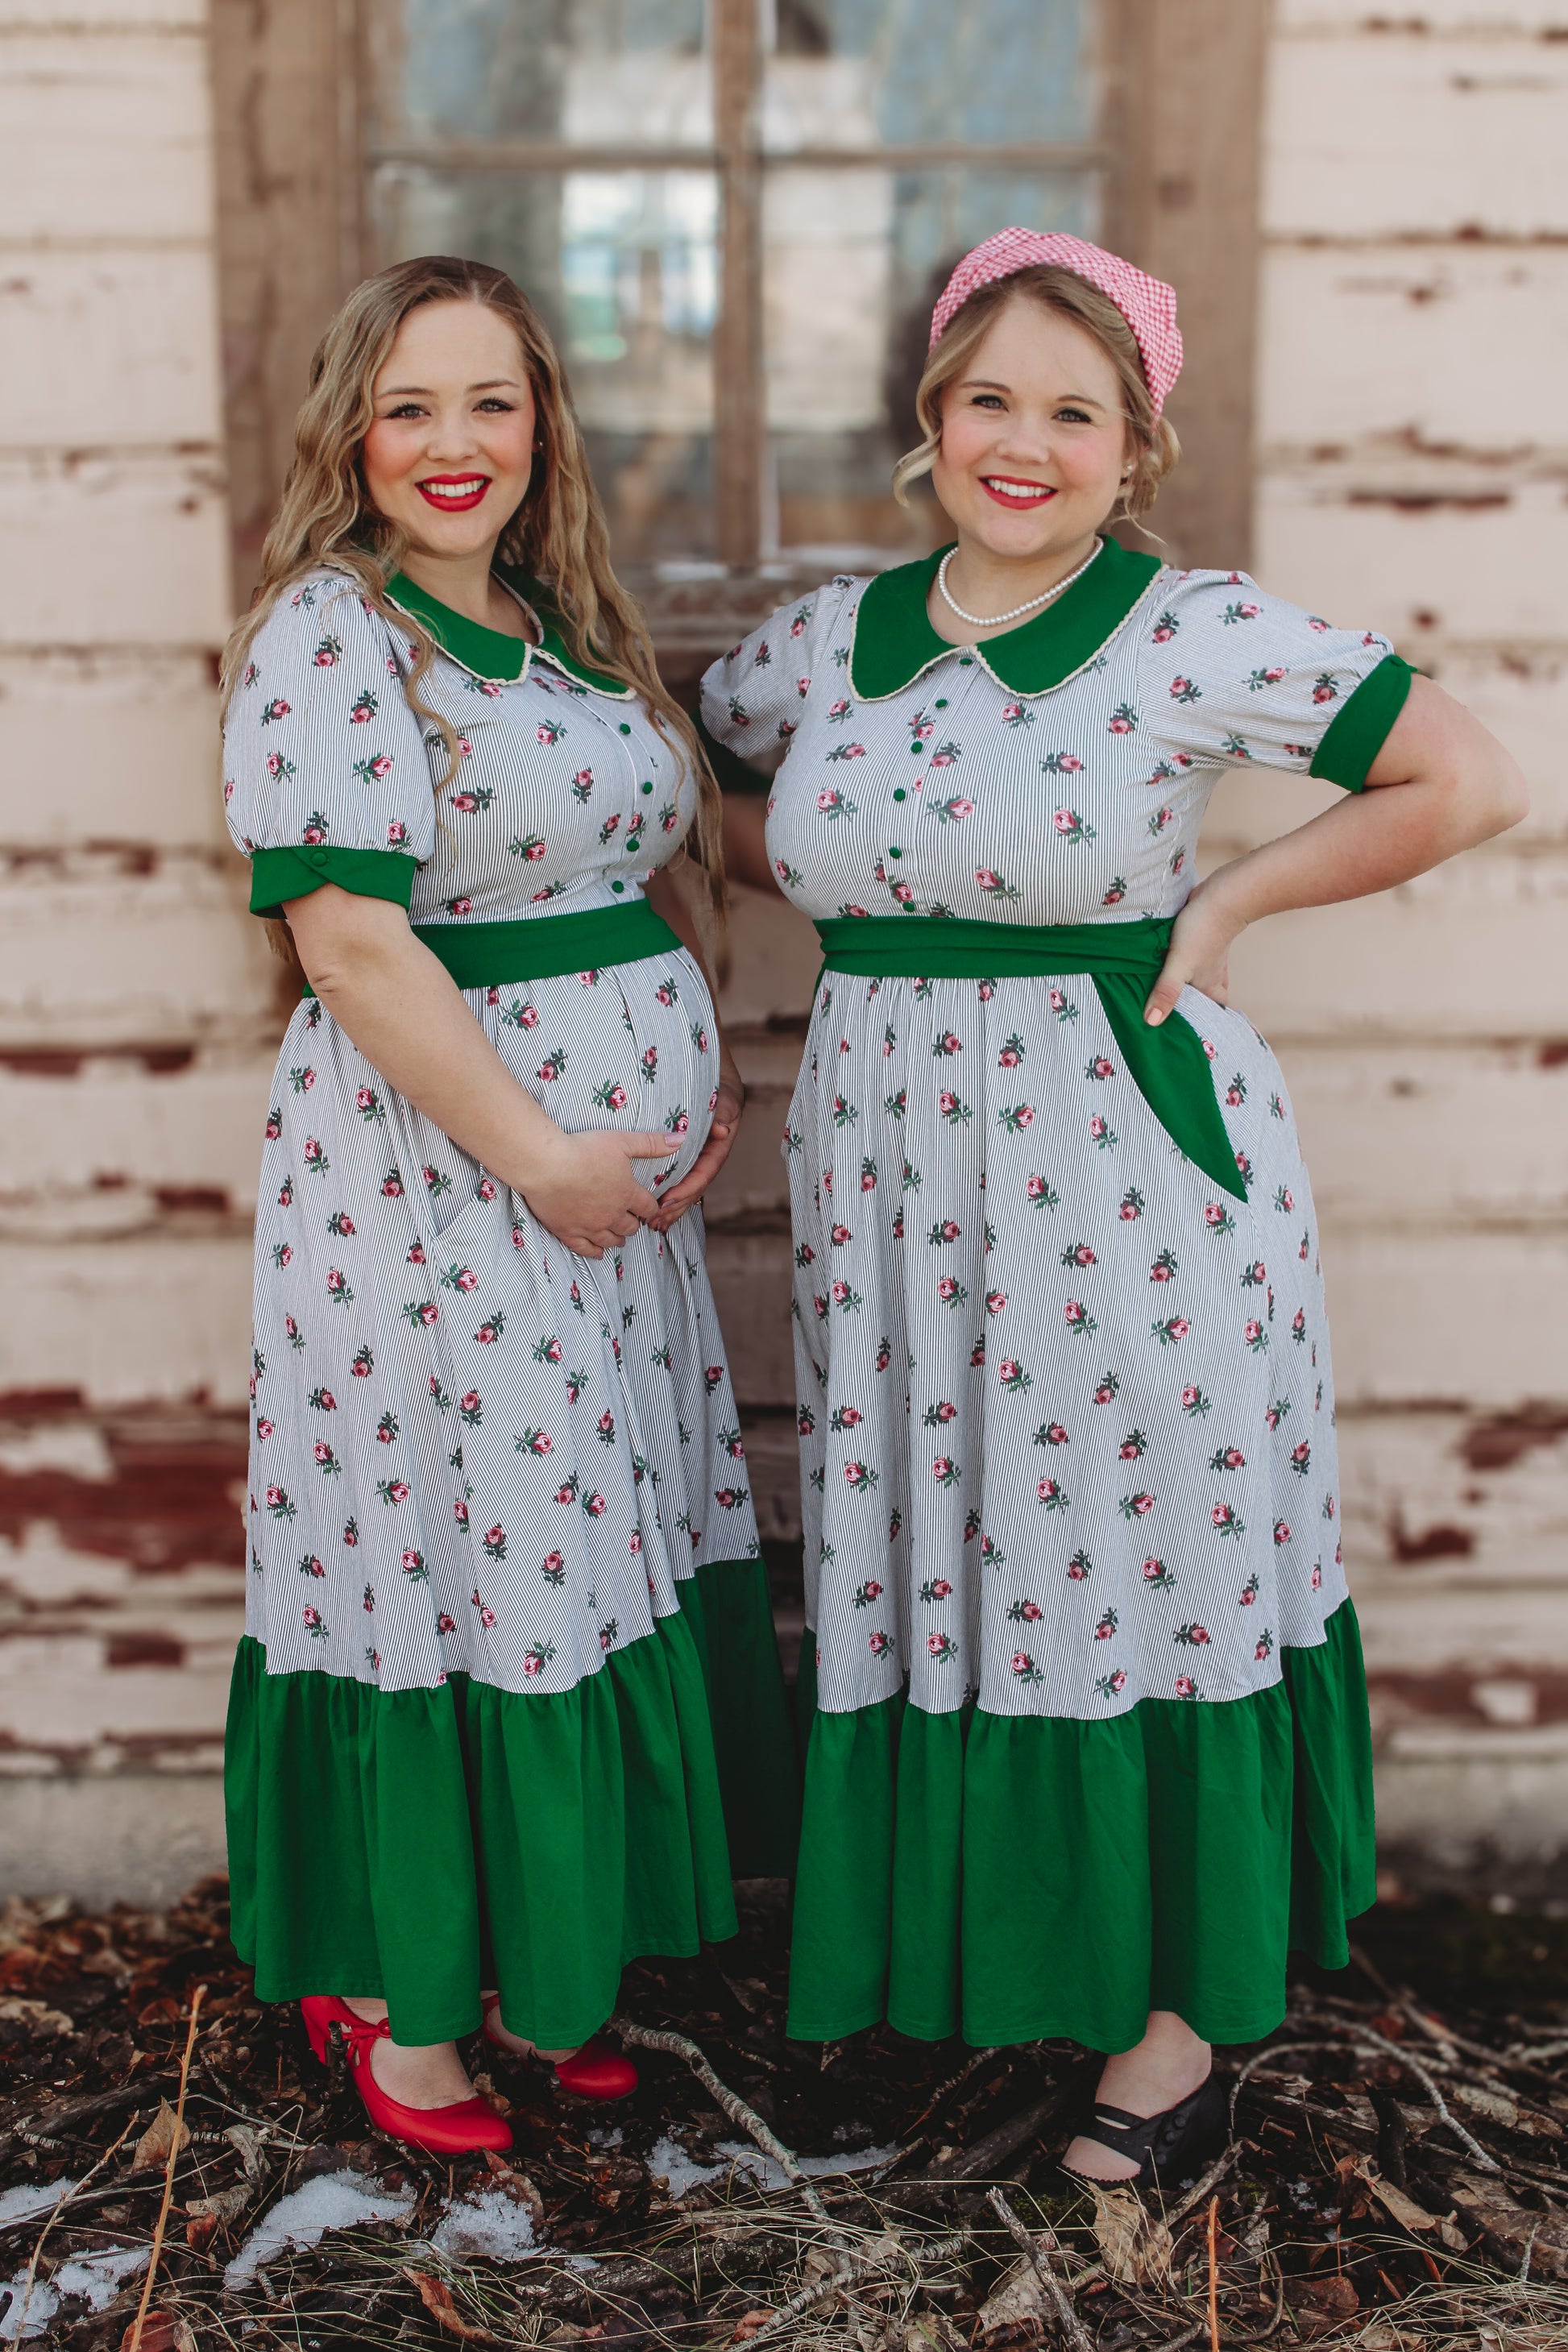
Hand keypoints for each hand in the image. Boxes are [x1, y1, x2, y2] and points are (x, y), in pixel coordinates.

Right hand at [518, 1126, 668, 1257]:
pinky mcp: (568, 1232)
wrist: (547, 1165)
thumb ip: (652, 1143)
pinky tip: (599, 1253)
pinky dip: (594, 1252)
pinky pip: (585, 1248)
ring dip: (618, 1239)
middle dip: (634, 1224)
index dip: (649, 1207)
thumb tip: (681, 1138)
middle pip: (630, 1227)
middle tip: (633, 1222)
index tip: (648, 1207)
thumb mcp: (621, 1141)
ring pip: (610, 1240)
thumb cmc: (583, 1149)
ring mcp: (590, 1226)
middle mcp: (612, 1214)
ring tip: (620, 1239)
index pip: (647, 1207)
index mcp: (627, 1193)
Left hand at [649, 1055, 745, 1231]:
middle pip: (692, 1186)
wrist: (710, 1069)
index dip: (687, 1189)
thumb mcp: (725, 1095)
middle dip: (675, 1206)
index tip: (667, 1201)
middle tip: (656, 1222)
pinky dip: (664, 1190)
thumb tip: (721, 1129)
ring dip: (669, 1205)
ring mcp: (695, 1154)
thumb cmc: (717, 1081)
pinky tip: (649, 1205)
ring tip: (652, 1223)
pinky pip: (674, 1175)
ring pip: (683, 1185)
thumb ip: (724, 1111)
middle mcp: (707, 1153)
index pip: (704, 1172)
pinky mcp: (681, 1152)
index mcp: (719, 1145)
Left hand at [1143, 869, 1250, 1025]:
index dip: (1205, 1029)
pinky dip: (1177, 970)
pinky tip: (1161, 969)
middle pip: (1202, 1001)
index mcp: (1209, 988)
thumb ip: (1166, 992)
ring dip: (1181, 990)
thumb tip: (1152, 1023)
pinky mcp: (1197, 944)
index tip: (1193, 1044)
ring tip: (1160, 1001)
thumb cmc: (1203, 931)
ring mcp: (1204, 961)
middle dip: (1188, 1012)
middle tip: (1168, 1025)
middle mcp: (1209, 977)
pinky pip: (1187, 964)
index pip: (1212, 1016)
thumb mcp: (1179, 965)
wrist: (1221, 894)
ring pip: (1195, 982)